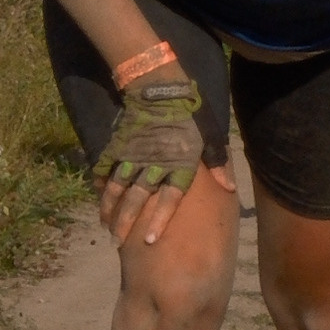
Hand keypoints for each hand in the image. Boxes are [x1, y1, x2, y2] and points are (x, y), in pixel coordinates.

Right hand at [93, 71, 224, 250]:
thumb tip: (231, 189)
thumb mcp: (210, 136)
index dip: (160, 220)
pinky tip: (98, 197)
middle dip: (125, 222)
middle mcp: (154, 164)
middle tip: (116, 242)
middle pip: (138, 198)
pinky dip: (100, 182)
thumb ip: (218, 164)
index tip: (150, 240)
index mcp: (178, 164)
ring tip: (106, 226)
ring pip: (118, 187)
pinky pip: (105, 167)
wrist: (161, 88)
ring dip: (110, 208)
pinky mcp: (118, 146)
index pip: (169, 198)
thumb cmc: (190, 114)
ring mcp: (133, 156)